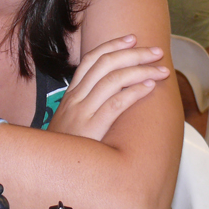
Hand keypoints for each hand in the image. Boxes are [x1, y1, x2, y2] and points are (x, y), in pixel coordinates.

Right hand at [48, 35, 169, 140]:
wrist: (47, 169)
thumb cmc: (64, 147)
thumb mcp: (70, 121)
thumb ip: (85, 106)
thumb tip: (112, 94)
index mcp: (71, 94)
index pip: (91, 60)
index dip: (113, 46)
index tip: (133, 39)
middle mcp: (76, 98)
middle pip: (106, 64)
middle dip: (134, 54)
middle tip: (156, 51)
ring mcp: (83, 112)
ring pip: (113, 80)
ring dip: (141, 71)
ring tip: (161, 70)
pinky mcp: (92, 128)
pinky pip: (116, 104)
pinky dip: (134, 92)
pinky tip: (150, 88)